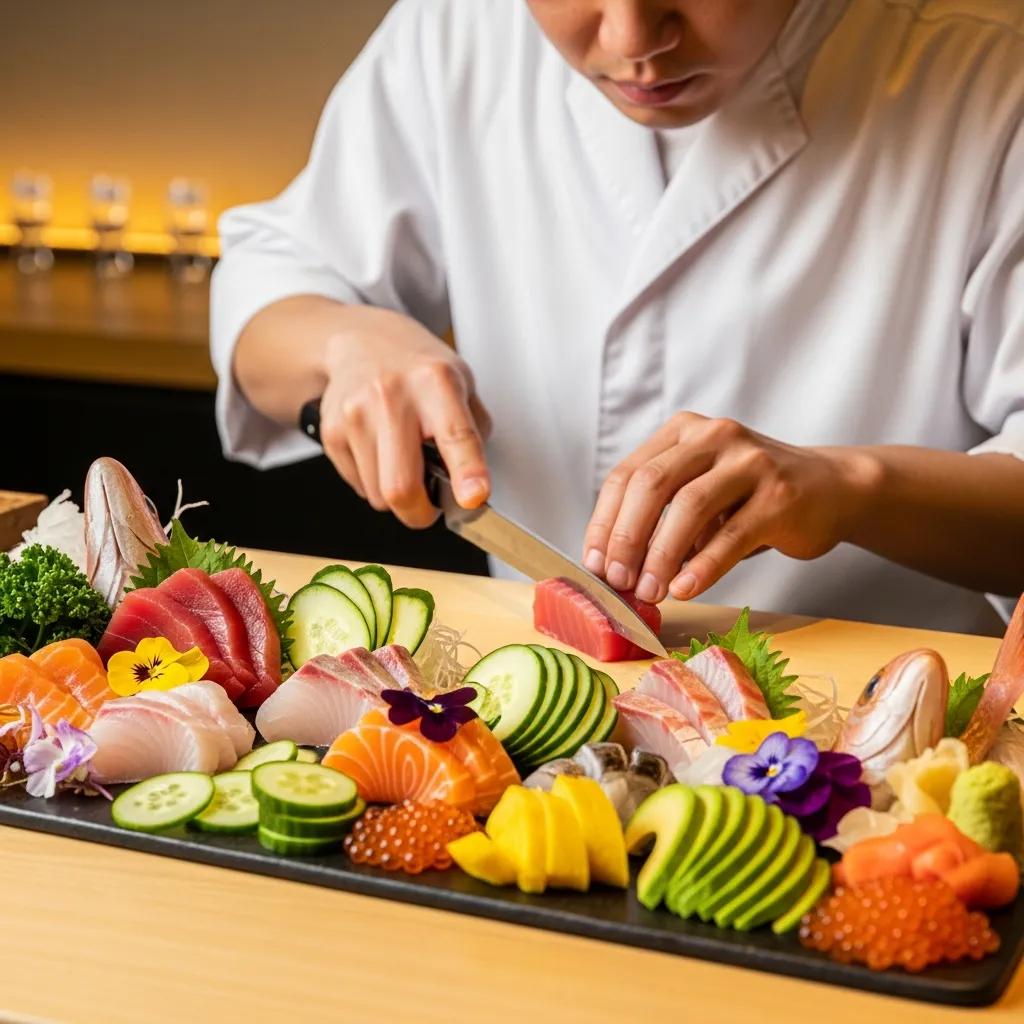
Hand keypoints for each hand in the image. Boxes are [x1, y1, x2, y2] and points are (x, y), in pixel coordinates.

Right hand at [318, 308, 491, 527]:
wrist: (361, 341)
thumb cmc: (417, 368)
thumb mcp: (462, 384)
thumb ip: (473, 433)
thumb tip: (473, 486)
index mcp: (436, 381)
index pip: (455, 435)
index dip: (467, 473)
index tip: (472, 497)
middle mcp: (392, 395)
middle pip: (401, 486)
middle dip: (419, 513)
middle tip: (429, 505)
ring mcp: (356, 413)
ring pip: (378, 495)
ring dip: (395, 492)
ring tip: (402, 458)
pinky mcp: (332, 431)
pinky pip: (358, 486)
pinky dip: (373, 480)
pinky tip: (379, 449)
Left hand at [582, 413, 877, 602]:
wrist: (831, 488)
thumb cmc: (751, 498)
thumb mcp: (699, 492)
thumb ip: (660, 517)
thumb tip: (614, 568)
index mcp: (682, 432)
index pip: (626, 475)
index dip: (604, 523)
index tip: (595, 564)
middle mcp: (713, 436)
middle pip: (650, 485)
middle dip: (626, 538)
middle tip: (618, 581)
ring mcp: (749, 461)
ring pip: (688, 507)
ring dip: (661, 556)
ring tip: (650, 591)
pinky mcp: (780, 494)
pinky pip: (731, 535)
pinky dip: (702, 567)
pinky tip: (685, 589)